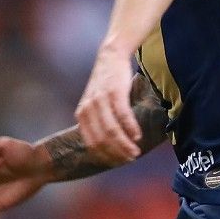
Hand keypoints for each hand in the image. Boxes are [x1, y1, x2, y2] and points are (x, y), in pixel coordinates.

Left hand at [77, 50, 141, 164]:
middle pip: (102, 140)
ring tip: (135, 151)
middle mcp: (88, 110)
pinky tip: (138, 136)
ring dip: (125, 145)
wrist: (110, 56)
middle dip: (117, 153)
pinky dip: (131, 129)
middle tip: (130, 159)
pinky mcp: (114, 93)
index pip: (92, 144)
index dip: (106, 156)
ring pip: (112, 131)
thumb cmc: (105, 83)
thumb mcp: (94, 103)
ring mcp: (100, 101)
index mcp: (81, 115)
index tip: (119, 162)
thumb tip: (108, 145)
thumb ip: (97, 121)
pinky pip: (123, 116)